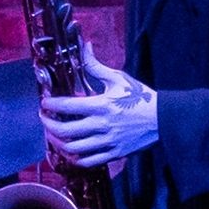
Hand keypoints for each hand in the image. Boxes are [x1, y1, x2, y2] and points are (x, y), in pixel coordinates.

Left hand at [35, 75, 161, 166]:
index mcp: (101, 105)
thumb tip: (85, 47)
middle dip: (48, 125)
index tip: (44, 103)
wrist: (164, 119)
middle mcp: (102, 125)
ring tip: (53, 135)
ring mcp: (107, 142)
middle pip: (65, 131)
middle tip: (44, 119)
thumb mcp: (119, 79)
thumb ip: (96, 66)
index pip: (67, 106)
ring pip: (73, 149)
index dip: (50, 105)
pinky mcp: (114, 154)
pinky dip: (76, 158)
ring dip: (58, 143)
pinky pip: (89, 161)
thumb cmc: (141, 98)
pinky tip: (72, 150)